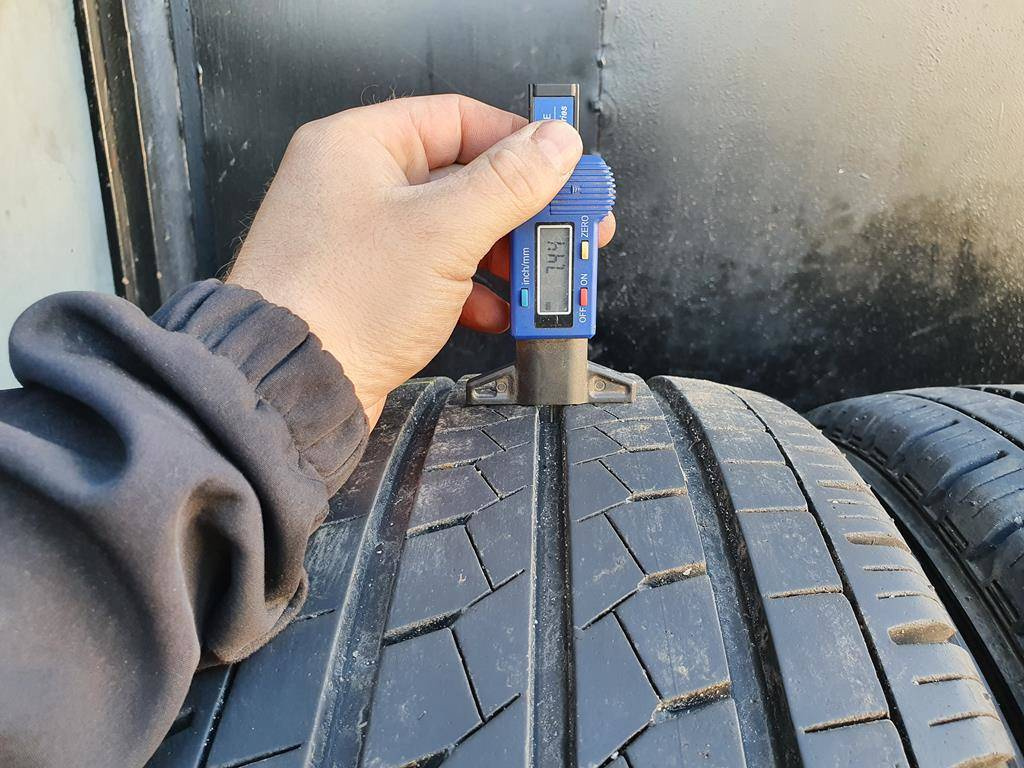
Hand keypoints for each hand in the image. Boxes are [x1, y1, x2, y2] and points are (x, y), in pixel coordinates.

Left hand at [227, 95, 615, 425]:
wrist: (290, 386)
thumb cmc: (335, 303)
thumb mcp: (443, 232)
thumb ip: (508, 184)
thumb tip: (554, 145)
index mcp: (359, 145)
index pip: (459, 118)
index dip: (519, 142)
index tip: (563, 165)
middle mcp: (355, 184)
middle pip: (463, 178)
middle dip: (521, 210)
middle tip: (566, 225)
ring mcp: (361, 238)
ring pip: (453, 230)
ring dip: (501, 255)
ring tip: (540, 275)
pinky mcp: (368, 285)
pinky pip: (435, 272)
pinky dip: (471, 290)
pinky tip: (498, 310)